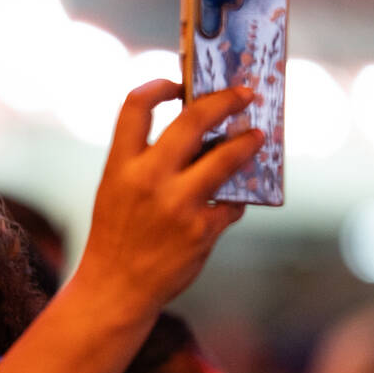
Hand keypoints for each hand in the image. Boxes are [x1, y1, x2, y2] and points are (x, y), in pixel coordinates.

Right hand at [0, 80, 262, 372]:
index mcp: (120, 165)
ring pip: (226, 158)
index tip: (180, 83)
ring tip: (258, 137)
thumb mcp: (116, 190)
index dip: (160, 85)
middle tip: (246, 94)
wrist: (115, 289)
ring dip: (247, 143)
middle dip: (225, 100)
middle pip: (193, 119)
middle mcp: (147, 179)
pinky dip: (233, 201)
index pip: (136, 105)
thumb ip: (145, 161)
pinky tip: (231, 203)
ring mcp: (176, 205)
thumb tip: (199, 132)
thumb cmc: (117, 236)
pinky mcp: (200, 231)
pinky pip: (229, 203)